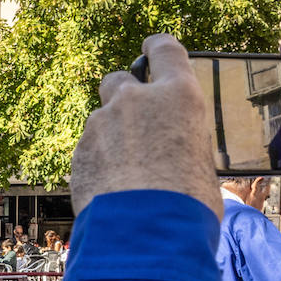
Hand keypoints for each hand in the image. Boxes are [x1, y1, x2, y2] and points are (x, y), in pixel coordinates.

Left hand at [70, 34, 221, 218]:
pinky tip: (109, 186)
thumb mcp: (201, 161)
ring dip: (109, 135)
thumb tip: (175, 151)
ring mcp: (100, 124)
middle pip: (118, 79)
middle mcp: (135, 101)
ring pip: (100, 119)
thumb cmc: (188, 203)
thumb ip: (181, 140)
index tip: (149, 48)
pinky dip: (96, 160)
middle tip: (132, 119)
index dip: (155, 47)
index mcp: (177, 95)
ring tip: (124, 170)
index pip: (164, 49)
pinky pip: (88, 148)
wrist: (145, 233)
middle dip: (123, 95)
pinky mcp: (78, 151)